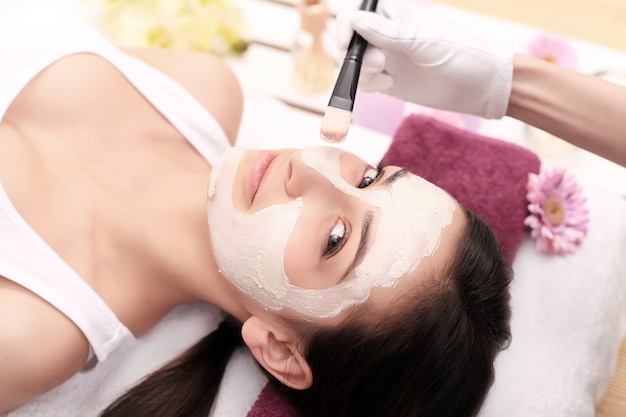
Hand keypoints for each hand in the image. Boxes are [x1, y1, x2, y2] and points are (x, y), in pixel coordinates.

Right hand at [335, 0, 513, 118]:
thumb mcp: (422, 42)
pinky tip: (389, 84)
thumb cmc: (460, 53)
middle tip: (378, 62)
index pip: (356, 11)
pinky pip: (363, 81)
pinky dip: (368, 85)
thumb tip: (354, 19)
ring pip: (353, 63)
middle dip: (354, 53)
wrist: (480, 87)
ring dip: (361, 71)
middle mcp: (386, 32)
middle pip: (349, 39)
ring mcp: (385, 56)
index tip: (346, 43)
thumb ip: (386, 33)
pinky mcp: (387, 79)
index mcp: (394, 12)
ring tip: (384, 75)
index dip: (346, 25)